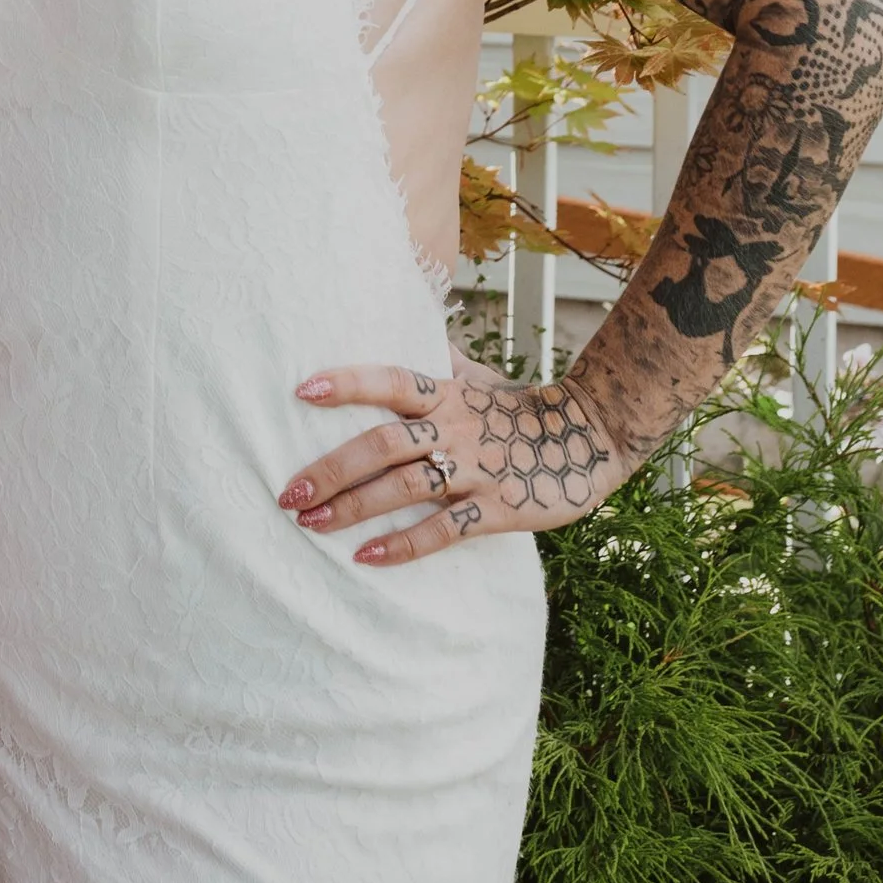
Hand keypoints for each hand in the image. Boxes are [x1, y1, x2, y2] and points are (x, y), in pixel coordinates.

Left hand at [277, 360, 634, 566]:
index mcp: (447, 395)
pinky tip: (366, 557)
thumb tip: (413, 325)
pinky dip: (404, 545)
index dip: (348, 383)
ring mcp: (475, 470)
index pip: (391, 381)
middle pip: (383, 444)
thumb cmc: (521, 408)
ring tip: (311, 523)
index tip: (302, 391)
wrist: (593, 436)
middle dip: (332, 468)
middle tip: (289, 491)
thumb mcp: (480, 377)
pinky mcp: (497, 509)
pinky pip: (444, 530)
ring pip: (405, 488)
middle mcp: (454, 430)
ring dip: (354, 507)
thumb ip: (441, 362)